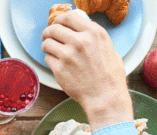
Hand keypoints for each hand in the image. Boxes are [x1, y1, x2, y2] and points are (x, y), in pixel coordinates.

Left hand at [41, 11, 133, 129]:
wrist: (104, 96)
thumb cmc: (109, 76)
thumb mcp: (109, 48)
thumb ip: (94, 38)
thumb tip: (82, 31)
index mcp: (94, 33)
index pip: (69, 17)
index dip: (59, 20)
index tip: (56, 24)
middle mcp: (80, 41)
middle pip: (54, 28)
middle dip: (48, 32)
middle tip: (46, 37)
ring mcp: (68, 55)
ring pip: (47, 43)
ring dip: (46, 46)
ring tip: (50, 50)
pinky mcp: (59, 69)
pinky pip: (47, 59)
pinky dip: (50, 60)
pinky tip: (56, 65)